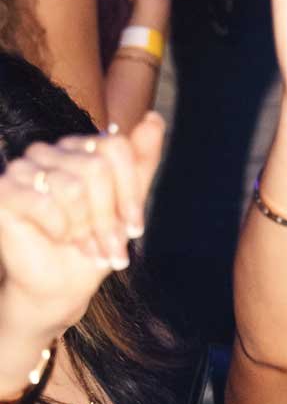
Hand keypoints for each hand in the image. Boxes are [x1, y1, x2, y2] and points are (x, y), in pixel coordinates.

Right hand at [0, 115, 164, 342]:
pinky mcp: (3, 190)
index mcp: (79, 149)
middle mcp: (49, 151)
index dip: (129, 193)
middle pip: (97, 169)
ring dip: (83, 228)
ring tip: (80, 244)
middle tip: (105, 246)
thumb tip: (155, 118)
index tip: (134, 229)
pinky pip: (44, 202)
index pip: (116, 147)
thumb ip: (141, 162)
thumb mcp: (127, 205)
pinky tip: (55, 237)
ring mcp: (22, 168)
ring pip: (72, 187)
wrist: (61, 285)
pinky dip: (58, 228)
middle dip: (107, 218)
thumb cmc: (94, 245)